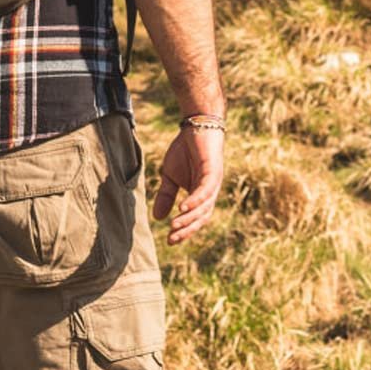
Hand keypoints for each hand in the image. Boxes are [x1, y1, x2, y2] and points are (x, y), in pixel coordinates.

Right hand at [153, 126, 223, 243]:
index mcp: (201, 196)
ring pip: (204, 207)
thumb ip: (166, 196)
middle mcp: (210, 192)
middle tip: (172, 239)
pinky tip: (183, 208)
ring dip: (189, 218)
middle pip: (201, 217)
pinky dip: (194, 200)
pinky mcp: (213, 171)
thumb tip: (157, 218)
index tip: (170, 241)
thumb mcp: (170, 177)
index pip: (195, 219)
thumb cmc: (185, 151)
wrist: (195, 127)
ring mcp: (213, 183)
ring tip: (174, 226)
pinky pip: (205, 190)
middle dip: (187, 229)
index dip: (184, 231)